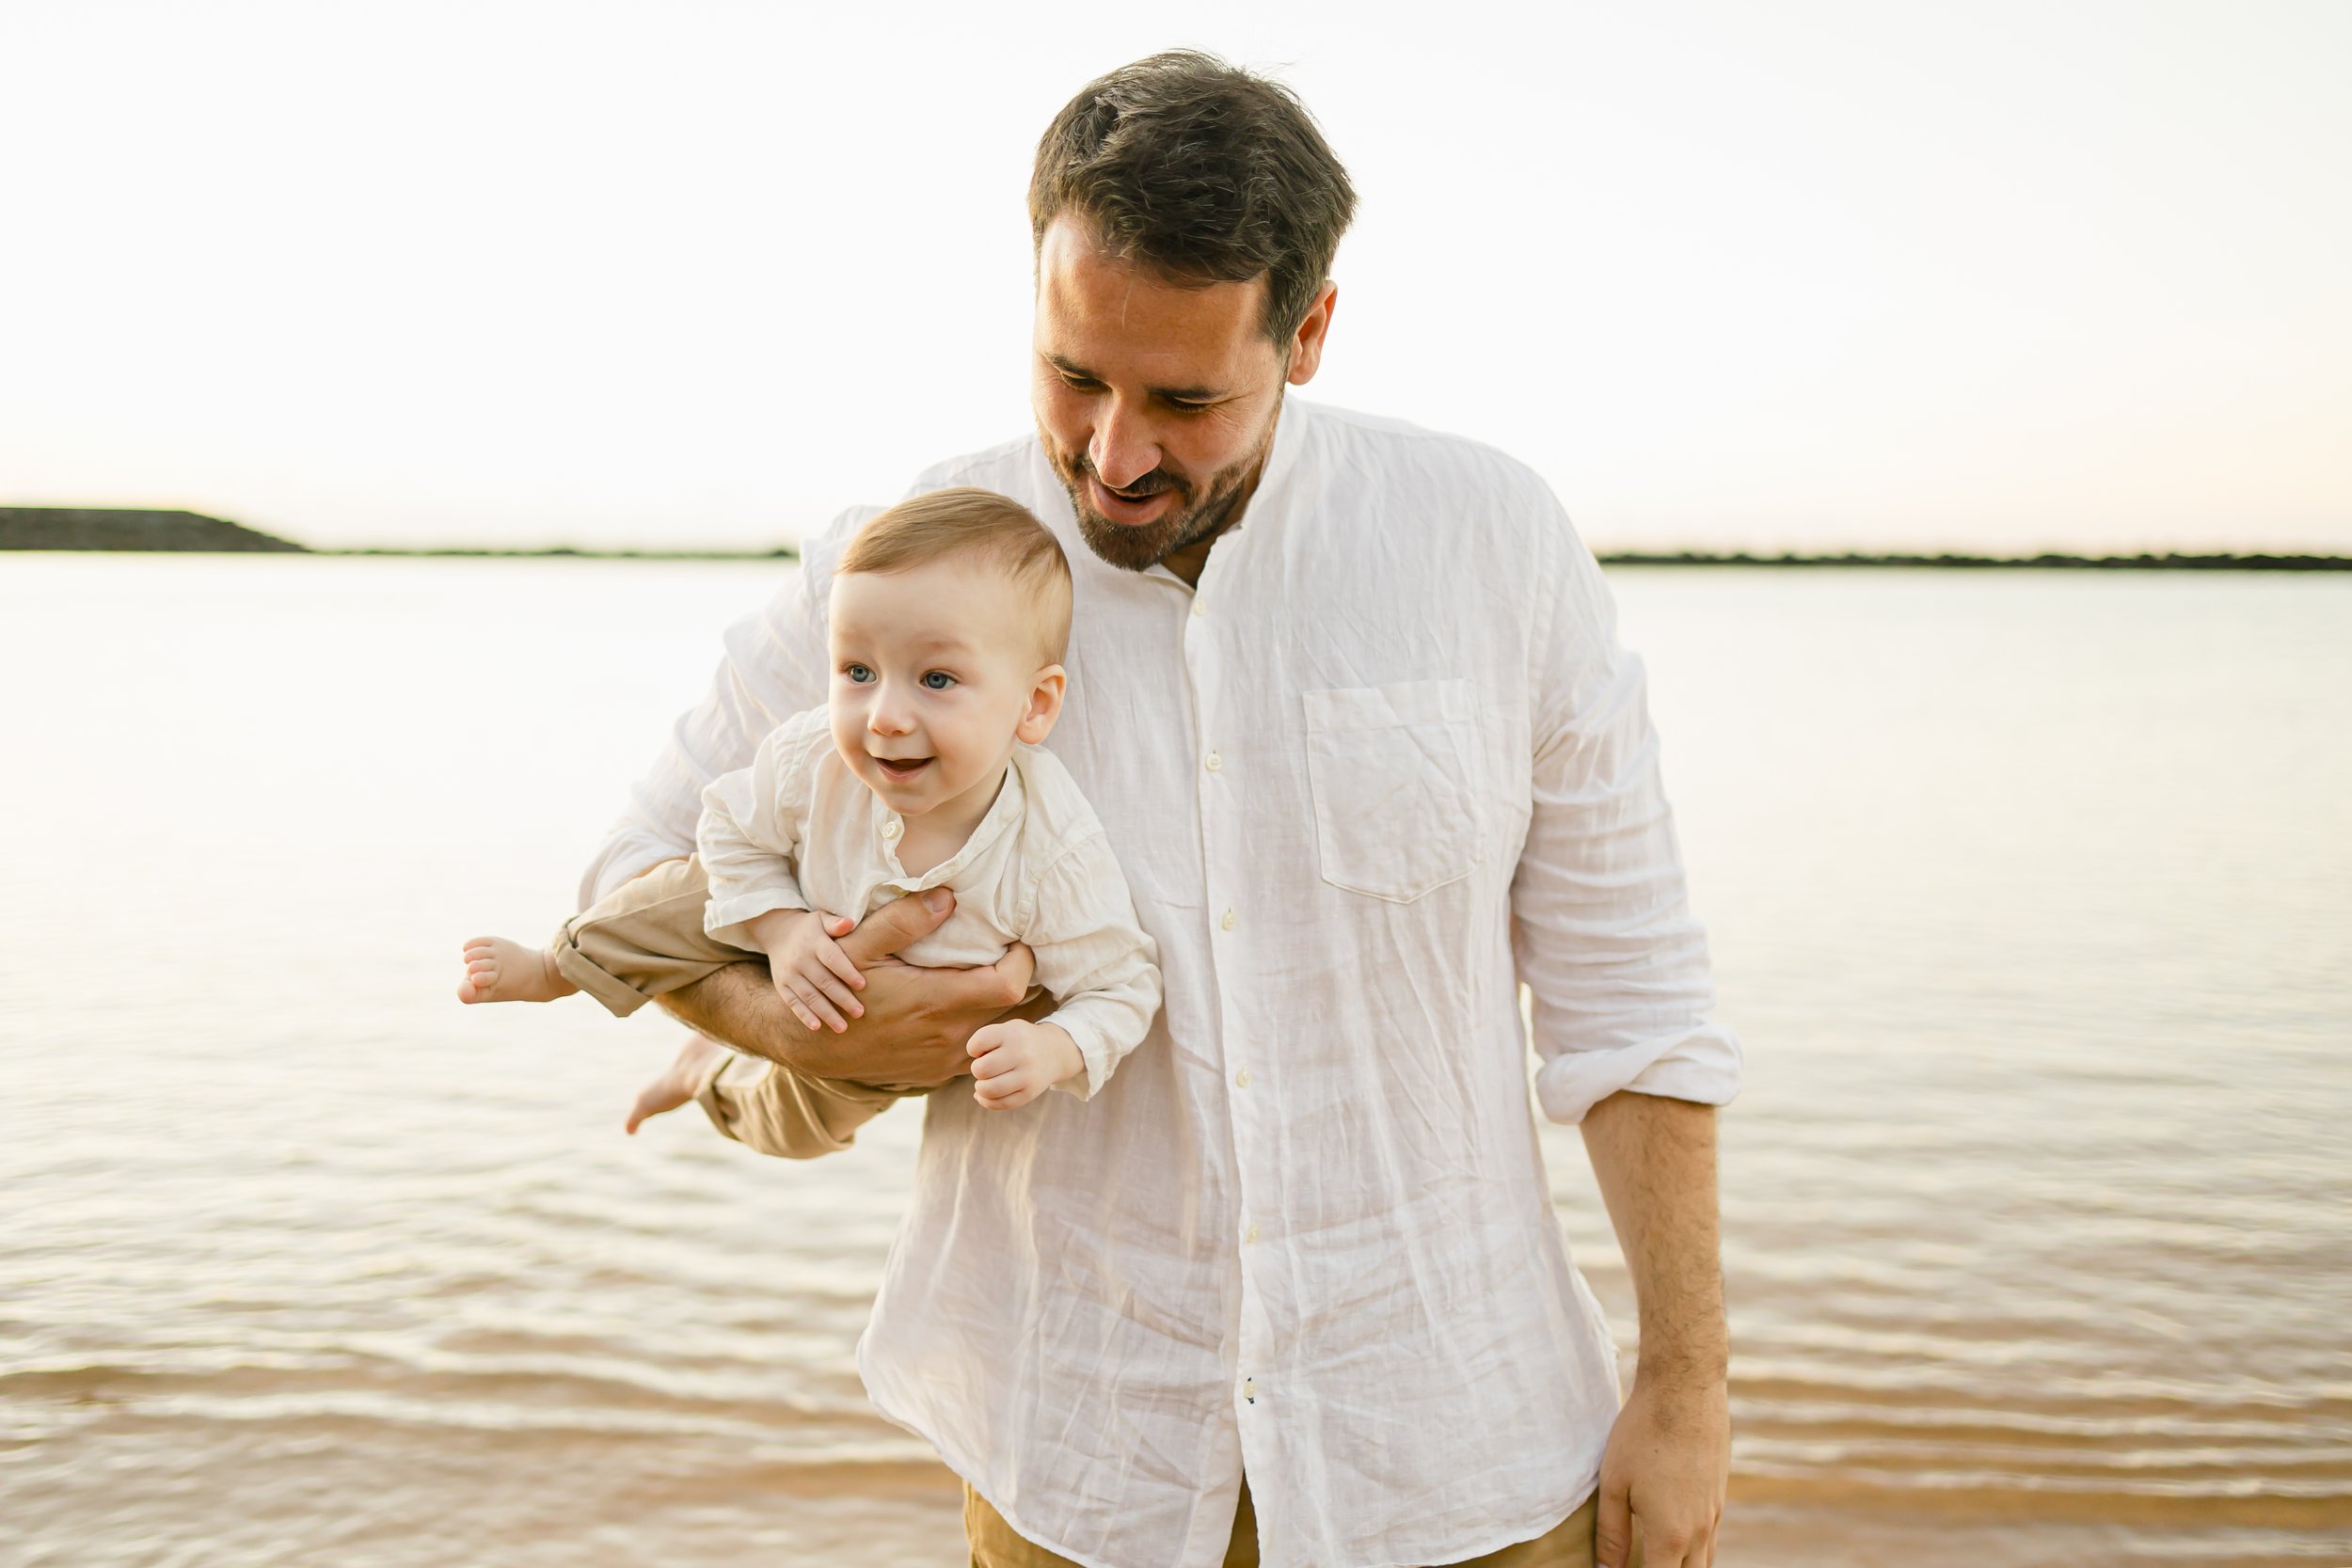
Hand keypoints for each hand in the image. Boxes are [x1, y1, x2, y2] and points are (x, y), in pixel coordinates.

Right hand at [659, 887, 1047, 1085]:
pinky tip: (974, 1008)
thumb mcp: (859, 945)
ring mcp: (944, 1059)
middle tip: (1016, 954)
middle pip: (1014, 1011)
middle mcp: (948, 1037)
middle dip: (1022, 982)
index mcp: (937, 1002)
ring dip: (1003, 1009)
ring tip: (1000, 978)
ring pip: (997, 1033)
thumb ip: (903, 920)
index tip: (1017, 942)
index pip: (1010, 985)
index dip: (1024, 961)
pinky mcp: (936, 1072)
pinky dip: (983, 1029)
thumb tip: (948, 898)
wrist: (813, 1044)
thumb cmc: (837, 987)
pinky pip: (976, 1049)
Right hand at [747, 908, 864, 1032]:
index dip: (846, 972)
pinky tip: (817, 1027)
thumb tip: (850, 922)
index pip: (831, 958)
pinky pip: (793, 1003)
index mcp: (814, 942)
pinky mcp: (782, 986)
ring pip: (809, 996)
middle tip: (860, 1013)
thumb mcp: (822, 918)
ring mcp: (789, 974)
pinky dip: (804, 1016)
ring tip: (843, 1028)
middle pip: (823, 981)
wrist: (778, 932)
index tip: (863, 985)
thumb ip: (836, 923)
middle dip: (842, 998)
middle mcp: (800, 959)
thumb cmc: (811, 928)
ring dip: (826, 1013)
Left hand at [966, 1020, 1081, 1109]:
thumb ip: (987, 1051)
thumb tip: (977, 1093)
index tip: (982, 1049)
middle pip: (981, 1069)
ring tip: (986, 1081)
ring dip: (980, 1087)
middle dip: (977, 1069)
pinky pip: (1000, 1104)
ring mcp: (1028, 1075)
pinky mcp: (1030, 1093)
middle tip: (986, 1067)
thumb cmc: (1020, 1041)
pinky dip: (986, 1101)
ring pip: (989, 1090)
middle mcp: (1022, 1054)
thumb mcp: (1007, 1029)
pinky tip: (986, 1095)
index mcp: (1013, 1034)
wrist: (1055, 1052)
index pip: (978, 1043)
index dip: (973, 1048)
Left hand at [1594, 1374, 1727, 1567]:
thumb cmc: (1642, 1434)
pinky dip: (1695, 1548)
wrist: (1685, 1389)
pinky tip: (1675, 1536)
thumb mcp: (1615, 1484)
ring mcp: (1715, 1513)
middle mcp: (1699, 1532)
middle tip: (1641, 1562)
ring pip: (1704, 1561)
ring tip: (1657, 1556)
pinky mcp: (1720, 1495)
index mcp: (1670, 1536)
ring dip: (1683, 1567)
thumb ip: (1611, 1534)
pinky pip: (1712, 1538)